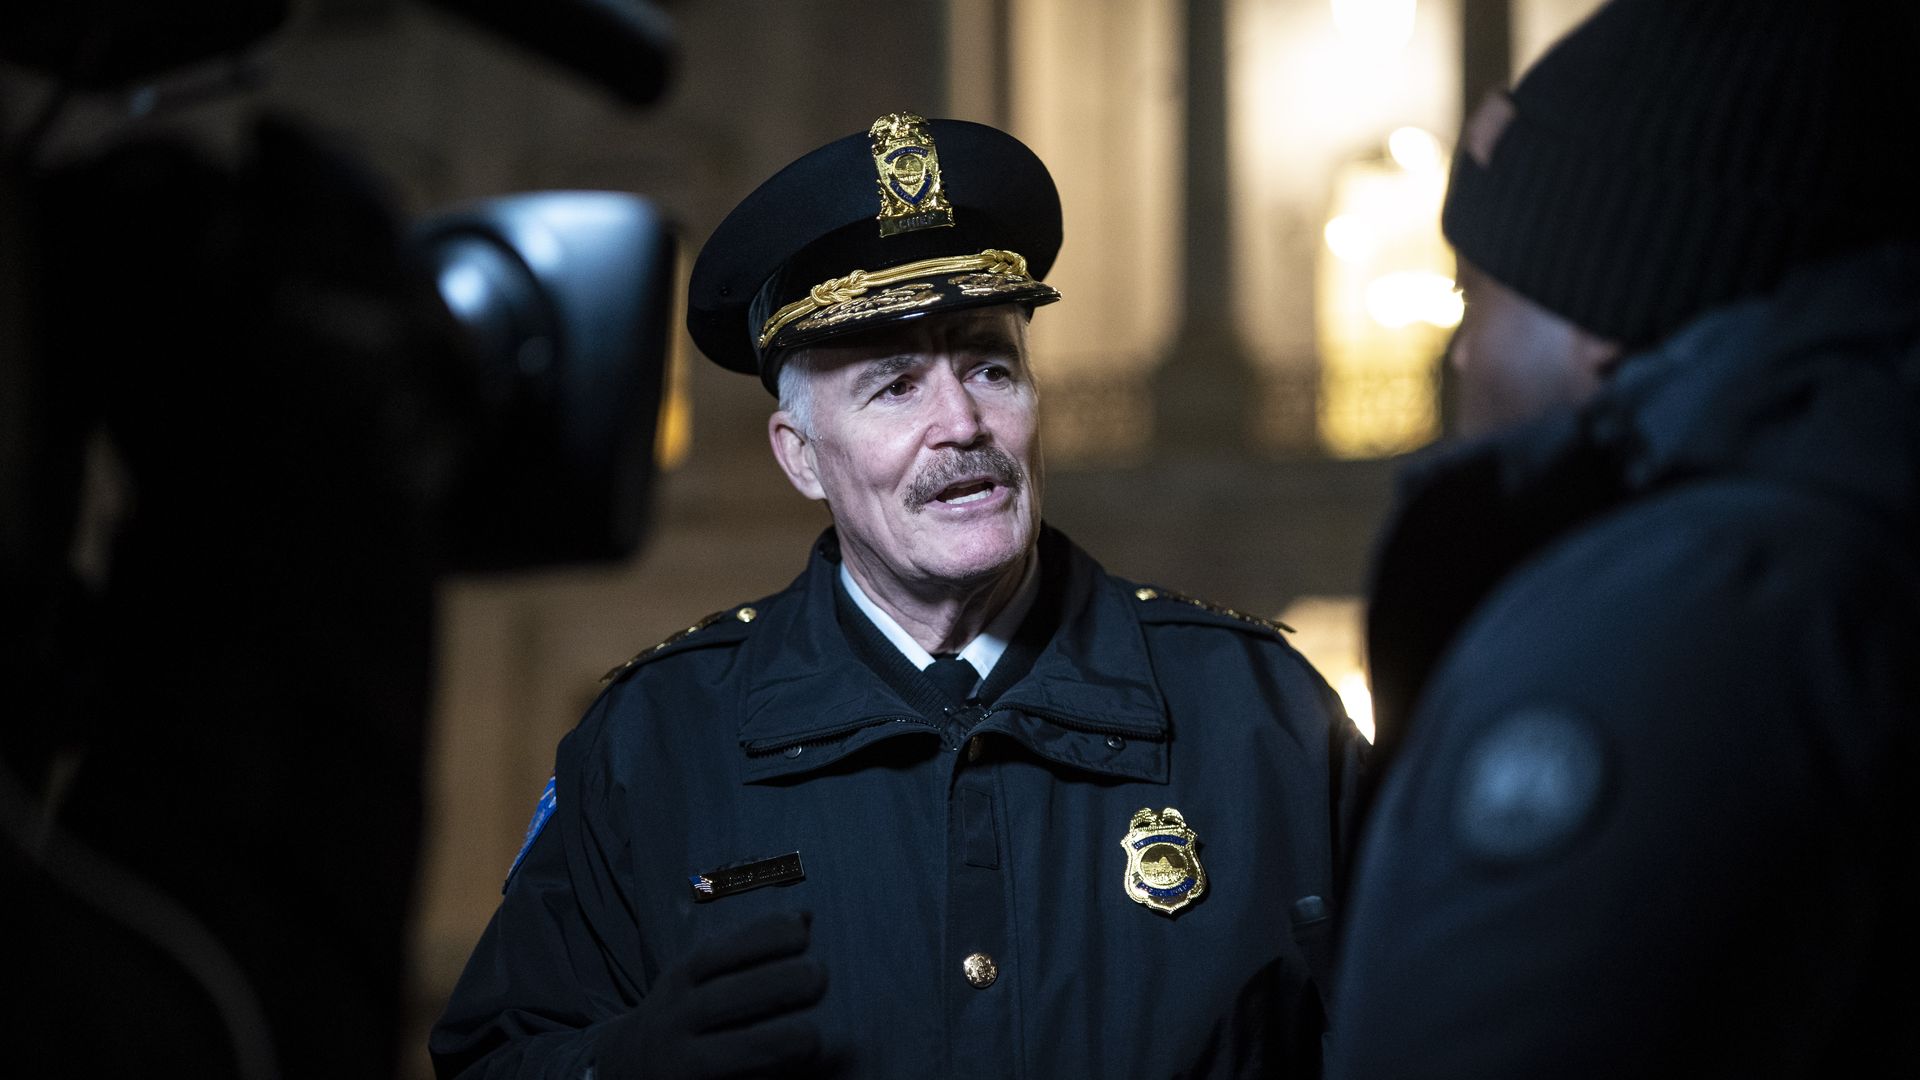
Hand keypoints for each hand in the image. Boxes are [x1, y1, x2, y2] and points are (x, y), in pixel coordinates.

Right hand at [594, 910, 827, 1078]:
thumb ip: (746, 950)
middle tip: (818, 976)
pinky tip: (789, 1077)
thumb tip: (806, 916)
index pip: (716, 953)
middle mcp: (675, 1018)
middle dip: (772, 985)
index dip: (759, 939)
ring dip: (771, 1043)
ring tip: (812, 1038)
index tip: (802, 931)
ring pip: (722, 1052)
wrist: (626, 1065)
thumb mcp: (699, 976)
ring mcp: (678, 1062)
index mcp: (681, 979)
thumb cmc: (683, 1012)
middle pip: (722, 998)